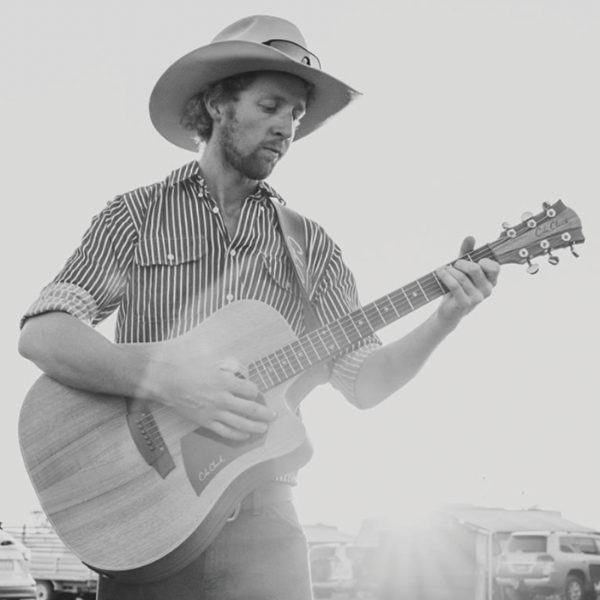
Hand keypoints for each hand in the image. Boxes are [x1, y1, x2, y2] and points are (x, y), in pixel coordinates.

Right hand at [152, 356, 276, 440]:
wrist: (166, 381)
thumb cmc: (187, 367)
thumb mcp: (211, 361)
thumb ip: (227, 366)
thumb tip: (239, 370)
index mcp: (224, 381)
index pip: (250, 389)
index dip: (256, 390)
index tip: (256, 391)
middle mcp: (222, 398)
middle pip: (250, 409)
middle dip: (265, 413)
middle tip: (274, 415)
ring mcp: (214, 412)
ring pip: (241, 424)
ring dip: (255, 427)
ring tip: (265, 428)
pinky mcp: (205, 422)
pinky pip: (225, 432)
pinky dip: (238, 435)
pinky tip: (245, 435)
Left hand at [434, 236, 499, 329]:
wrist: (449, 311)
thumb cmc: (458, 287)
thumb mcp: (463, 268)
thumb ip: (467, 253)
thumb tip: (470, 237)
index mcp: (492, 281)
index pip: (494, 267)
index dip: (483, 260)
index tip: (473, 260)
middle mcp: (487, 290)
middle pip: (475, 269)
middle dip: (460, 263)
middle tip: (453, 265)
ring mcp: (477, 298)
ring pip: (462, 277)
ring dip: (449, 270)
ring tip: (442, 270)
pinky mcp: (465, 303)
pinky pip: (455, 285)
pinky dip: (445, 276)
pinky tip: (439, 272)